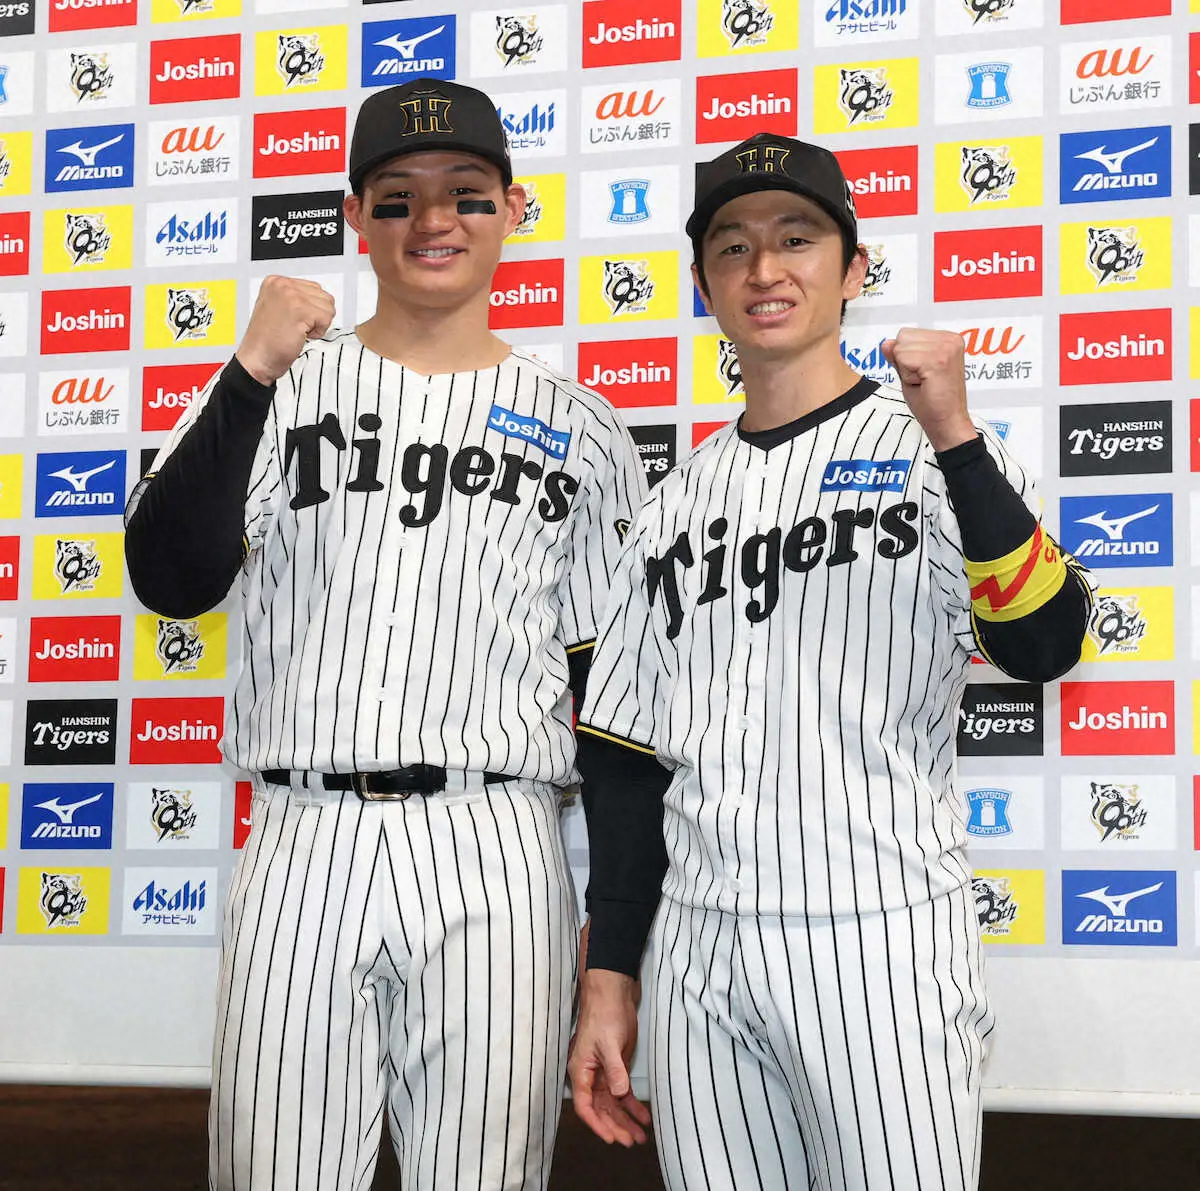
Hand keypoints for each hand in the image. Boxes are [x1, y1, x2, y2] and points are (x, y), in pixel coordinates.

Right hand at [236, 276, 335, 385]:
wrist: (257, 360)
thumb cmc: (267, 341)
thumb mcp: (277, 308)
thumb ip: (296, 298)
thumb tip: (319, 300)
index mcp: (275, 282)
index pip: (314, 288)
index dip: (311, 310)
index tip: (293, 320)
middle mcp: (282, 284)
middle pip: (324, 296)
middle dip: (316, 316)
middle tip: (295, 327)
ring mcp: (291, 295)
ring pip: (328, 307)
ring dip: (318, 324)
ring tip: (297, 330)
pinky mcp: (300, 309)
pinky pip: (327, 318)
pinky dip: (318, 332)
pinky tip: (300, 335)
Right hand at [567, 967, 650, 1146]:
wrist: (614, 994)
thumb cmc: (604, 1014)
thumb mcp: (609, 1042)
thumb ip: (614, 1070)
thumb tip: (619, 1094)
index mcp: (581, 1070)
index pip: (585, 1105)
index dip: (597, 1124)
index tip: (611, 1139)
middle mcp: (591, 1075)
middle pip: (601, 1108)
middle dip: (615, 1126)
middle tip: (631, 1141)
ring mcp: (604, 1073)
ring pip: (614, 1104)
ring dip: (626, 1119)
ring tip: (642, 1137)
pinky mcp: (618, 1068)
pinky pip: (624, 1092)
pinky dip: (633, 1105)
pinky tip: (645, 1117)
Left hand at [880, 328, 976, 451]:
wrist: (947, 424)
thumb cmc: (932, 403)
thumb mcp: (911, 373)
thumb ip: (899, 356)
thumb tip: (886, 343)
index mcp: (948, 339)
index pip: (906, 334)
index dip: (906, 358)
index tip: (924, 374)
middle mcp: (950, 339)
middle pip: (902, 338)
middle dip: (905, 362)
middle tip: (924, 380)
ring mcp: (946, 348)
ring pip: (901, 349)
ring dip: (906, 370)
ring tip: (925, 383)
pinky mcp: (938, 360)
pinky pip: (903, 360)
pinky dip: (907, 376)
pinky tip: (924, 385)